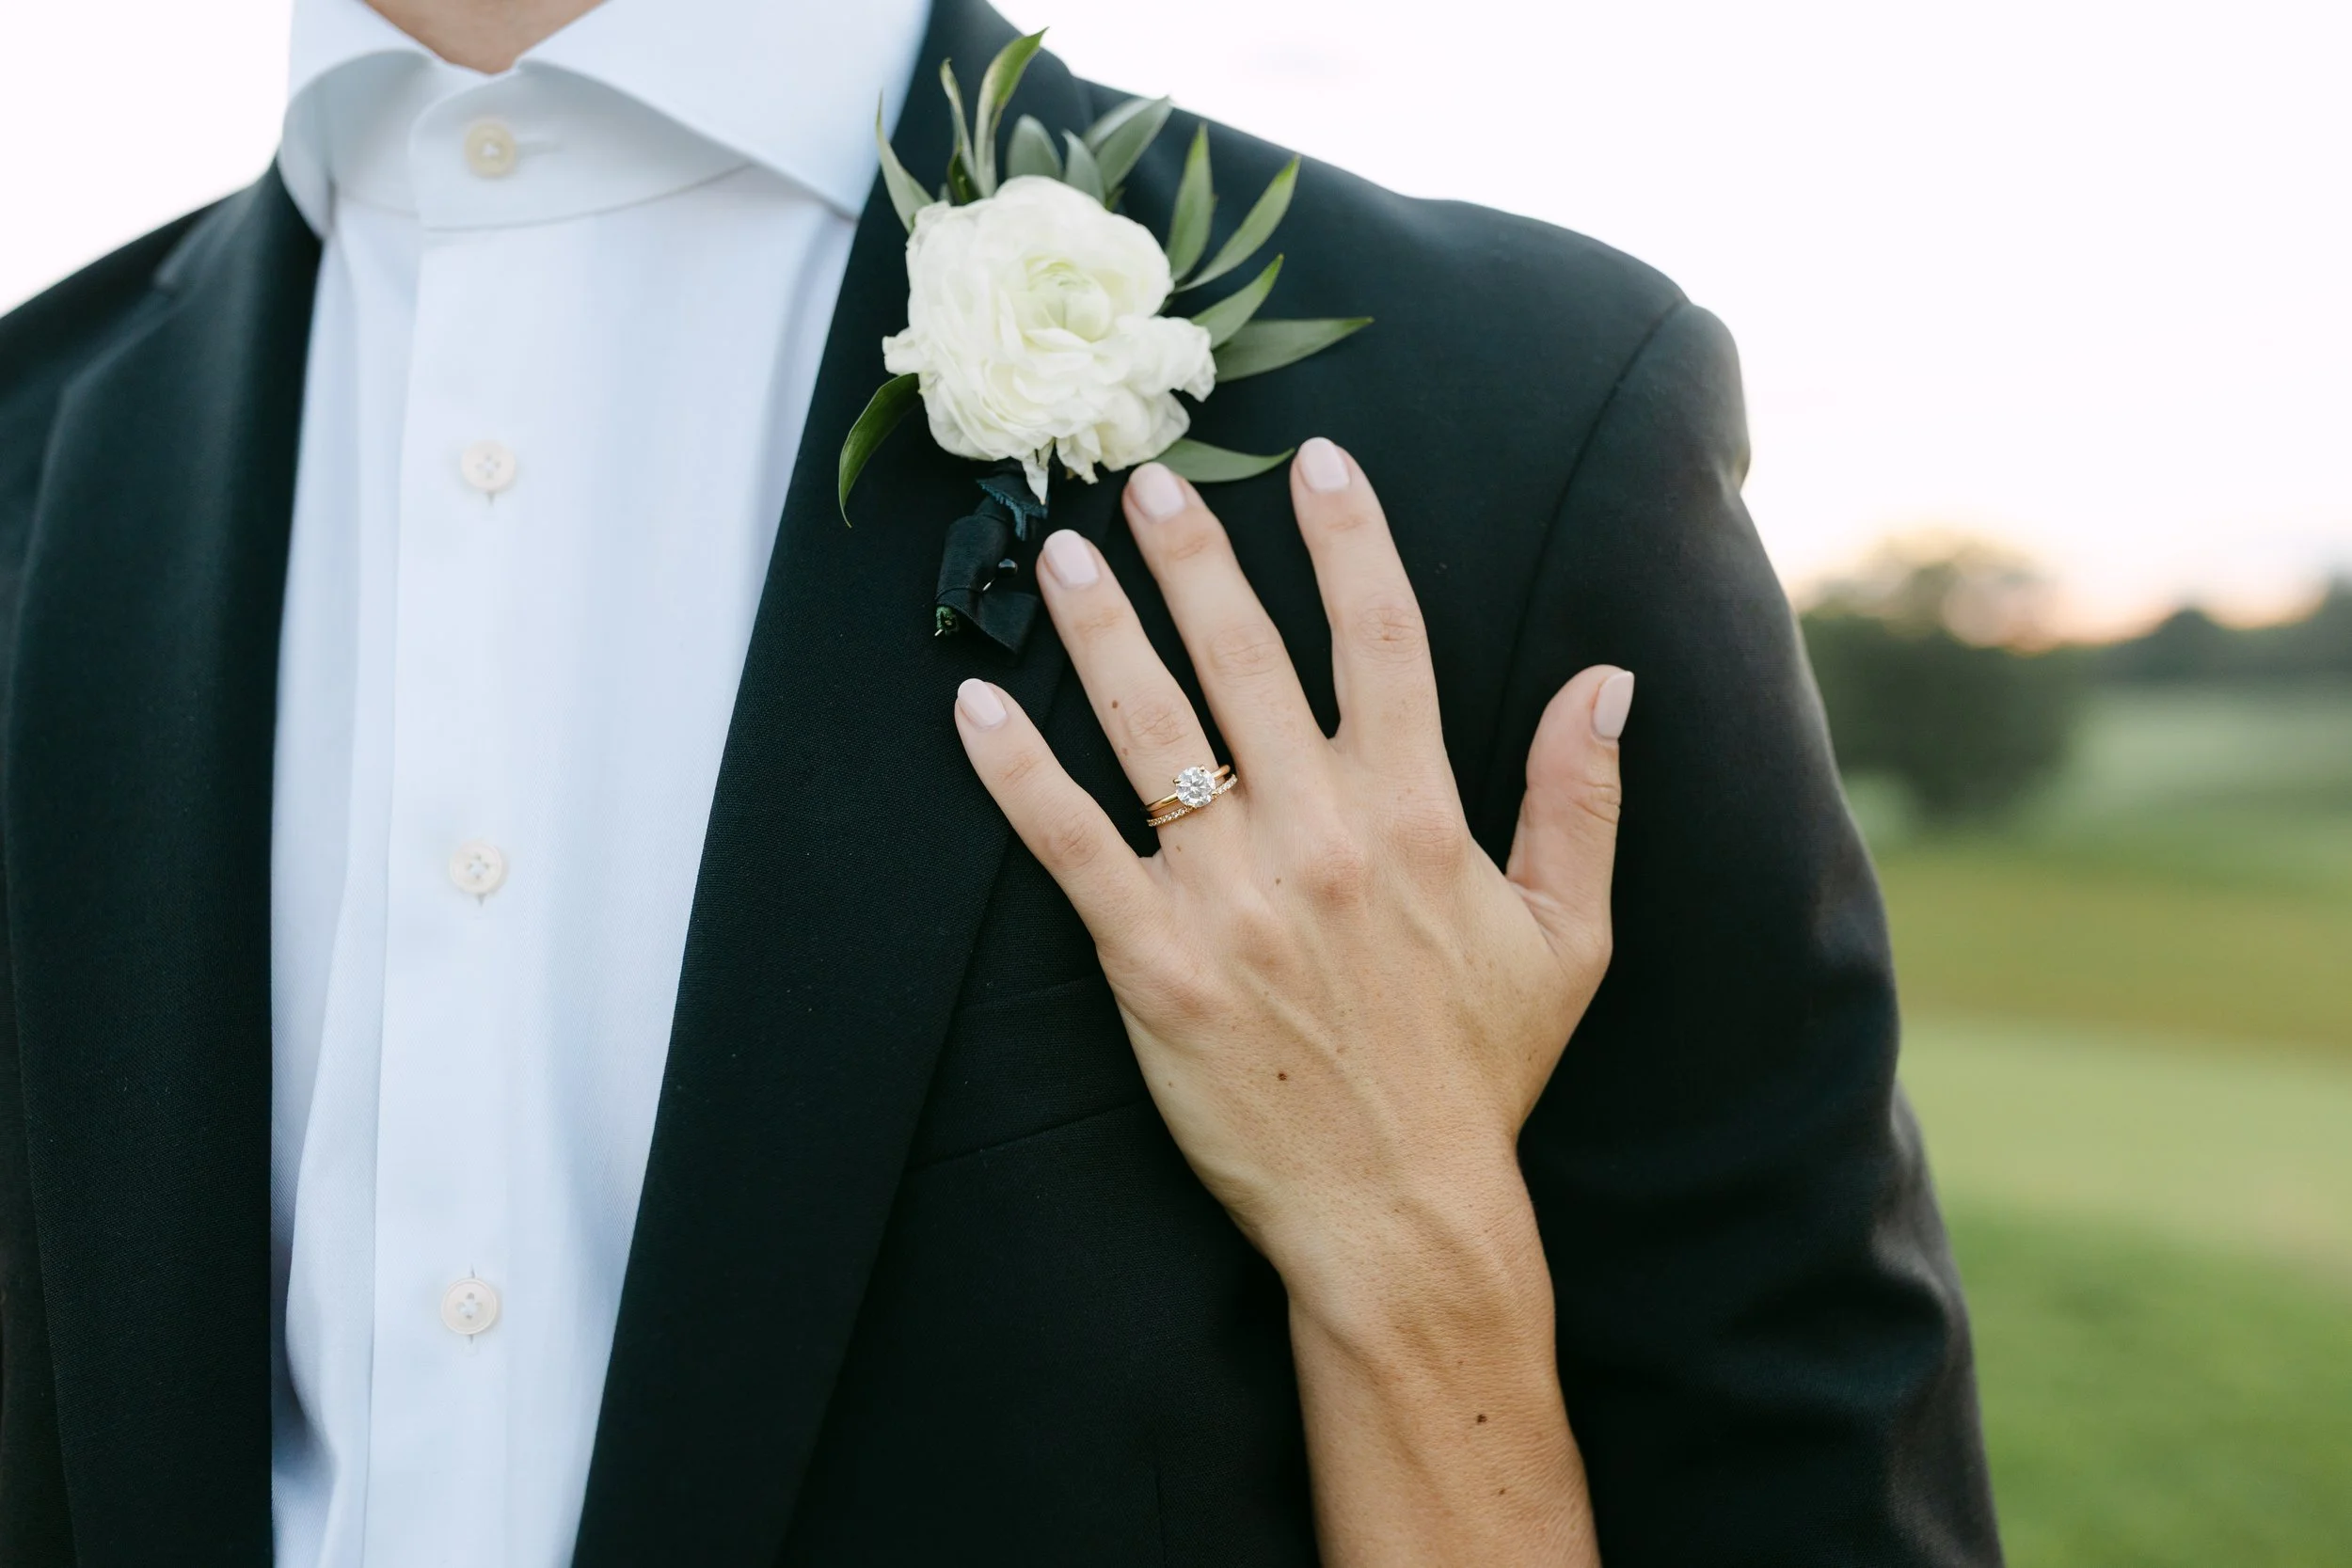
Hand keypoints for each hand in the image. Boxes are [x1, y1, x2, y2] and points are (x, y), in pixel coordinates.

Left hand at [952, 439, 1630, 1296]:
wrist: (1400, 1212)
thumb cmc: (1479, 1074)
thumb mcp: (1568, 938)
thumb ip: (1580, 799)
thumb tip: (1609, 680)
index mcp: (1417, 817)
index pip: (1384, 640)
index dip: (1349, 539)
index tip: (1314, 462)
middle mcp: (1320, 836)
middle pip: (1247, 660)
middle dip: (1194, 557)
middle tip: (1147, 480)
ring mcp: (1230, 897)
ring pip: (1153, 731)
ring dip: (1102, 631)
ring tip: (1059, 555)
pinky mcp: (1153, 962)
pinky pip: (1073, 845)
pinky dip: (1019, 773)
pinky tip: (977, 707)